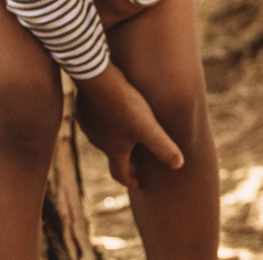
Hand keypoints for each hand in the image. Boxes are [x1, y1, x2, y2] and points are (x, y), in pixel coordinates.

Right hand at [73, 66, 184, 187]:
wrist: (96, 79)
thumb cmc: (124, 105)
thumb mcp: (148, 128)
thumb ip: (164, 147)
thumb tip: (179, 165)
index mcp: (114, 150)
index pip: (119, 172)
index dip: (129, 179)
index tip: (137, 182)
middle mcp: (98, 142)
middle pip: (112, 153)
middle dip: (124, 155)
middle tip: (136, 153)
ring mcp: (88, 125)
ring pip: (102, 134)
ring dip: (113, 134)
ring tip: (126, 127)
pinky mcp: (83, 109)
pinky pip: (94, 117)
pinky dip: (104, 116)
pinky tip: (112, 106)